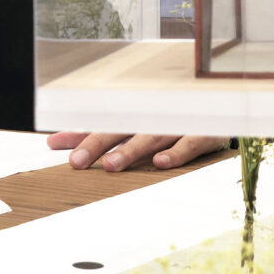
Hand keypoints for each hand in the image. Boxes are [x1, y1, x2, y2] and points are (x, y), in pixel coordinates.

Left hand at [46, 132, 229, 171]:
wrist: (221, 109)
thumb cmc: (167, 121)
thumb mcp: (133, 127)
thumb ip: (94, 135)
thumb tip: (52, 140)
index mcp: (131, 117)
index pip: (98, 124)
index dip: (76, 134)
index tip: (52, 144)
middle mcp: (149, 118)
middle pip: (118, 130)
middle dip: (95, 144)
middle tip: (76, 162)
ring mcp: (175, 124)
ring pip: (149, 137)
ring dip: (130, 151)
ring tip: (111, 165)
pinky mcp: (202, 133)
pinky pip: (188, 143)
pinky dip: (175, 153)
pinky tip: (160, 163)